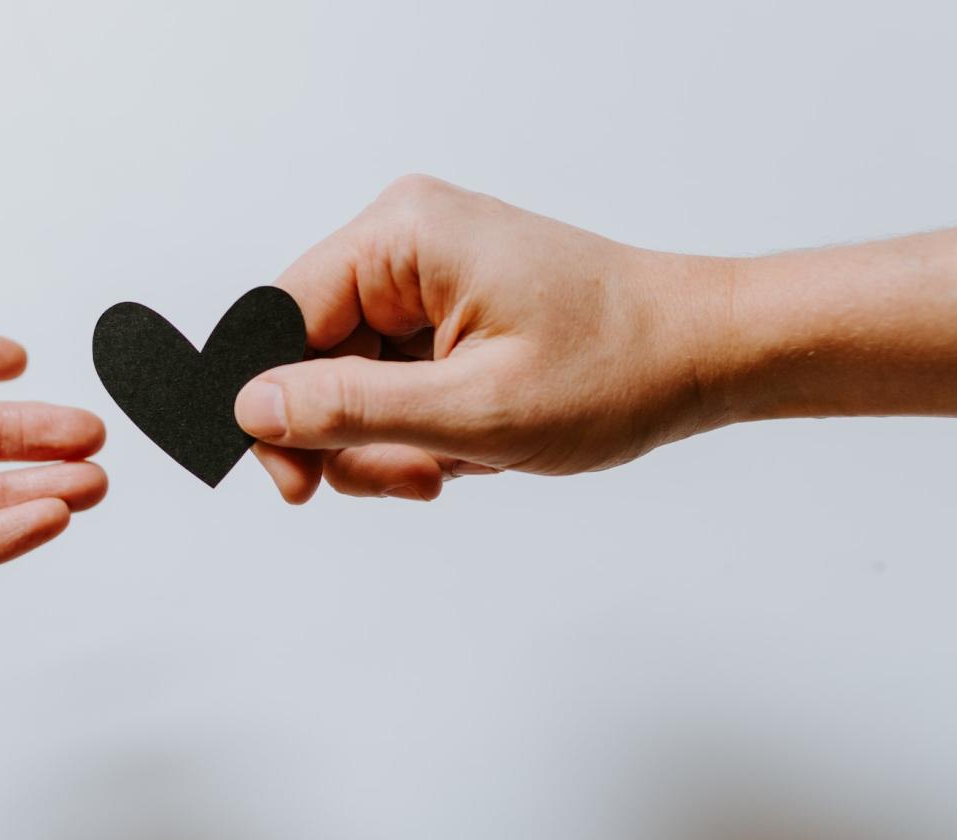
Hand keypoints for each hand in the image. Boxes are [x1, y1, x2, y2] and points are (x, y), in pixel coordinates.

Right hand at [237, 175, 956, 503]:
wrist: (705, 354)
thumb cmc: (618, 367)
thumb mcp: (474, 410)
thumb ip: (350, 409)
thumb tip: (251, 408)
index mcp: (402, 236)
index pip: (278, 320)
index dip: (274, 410)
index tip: (297, 485)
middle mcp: (405, 241)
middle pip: (311, 356)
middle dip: (353, 436)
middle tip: (415, 477)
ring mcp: (426, 273)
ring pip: (350, 380)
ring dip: (391, 440)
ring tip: (458, 461)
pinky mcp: (446, 306)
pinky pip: (391, 379)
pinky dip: (419, 427)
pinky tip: (471, 444)